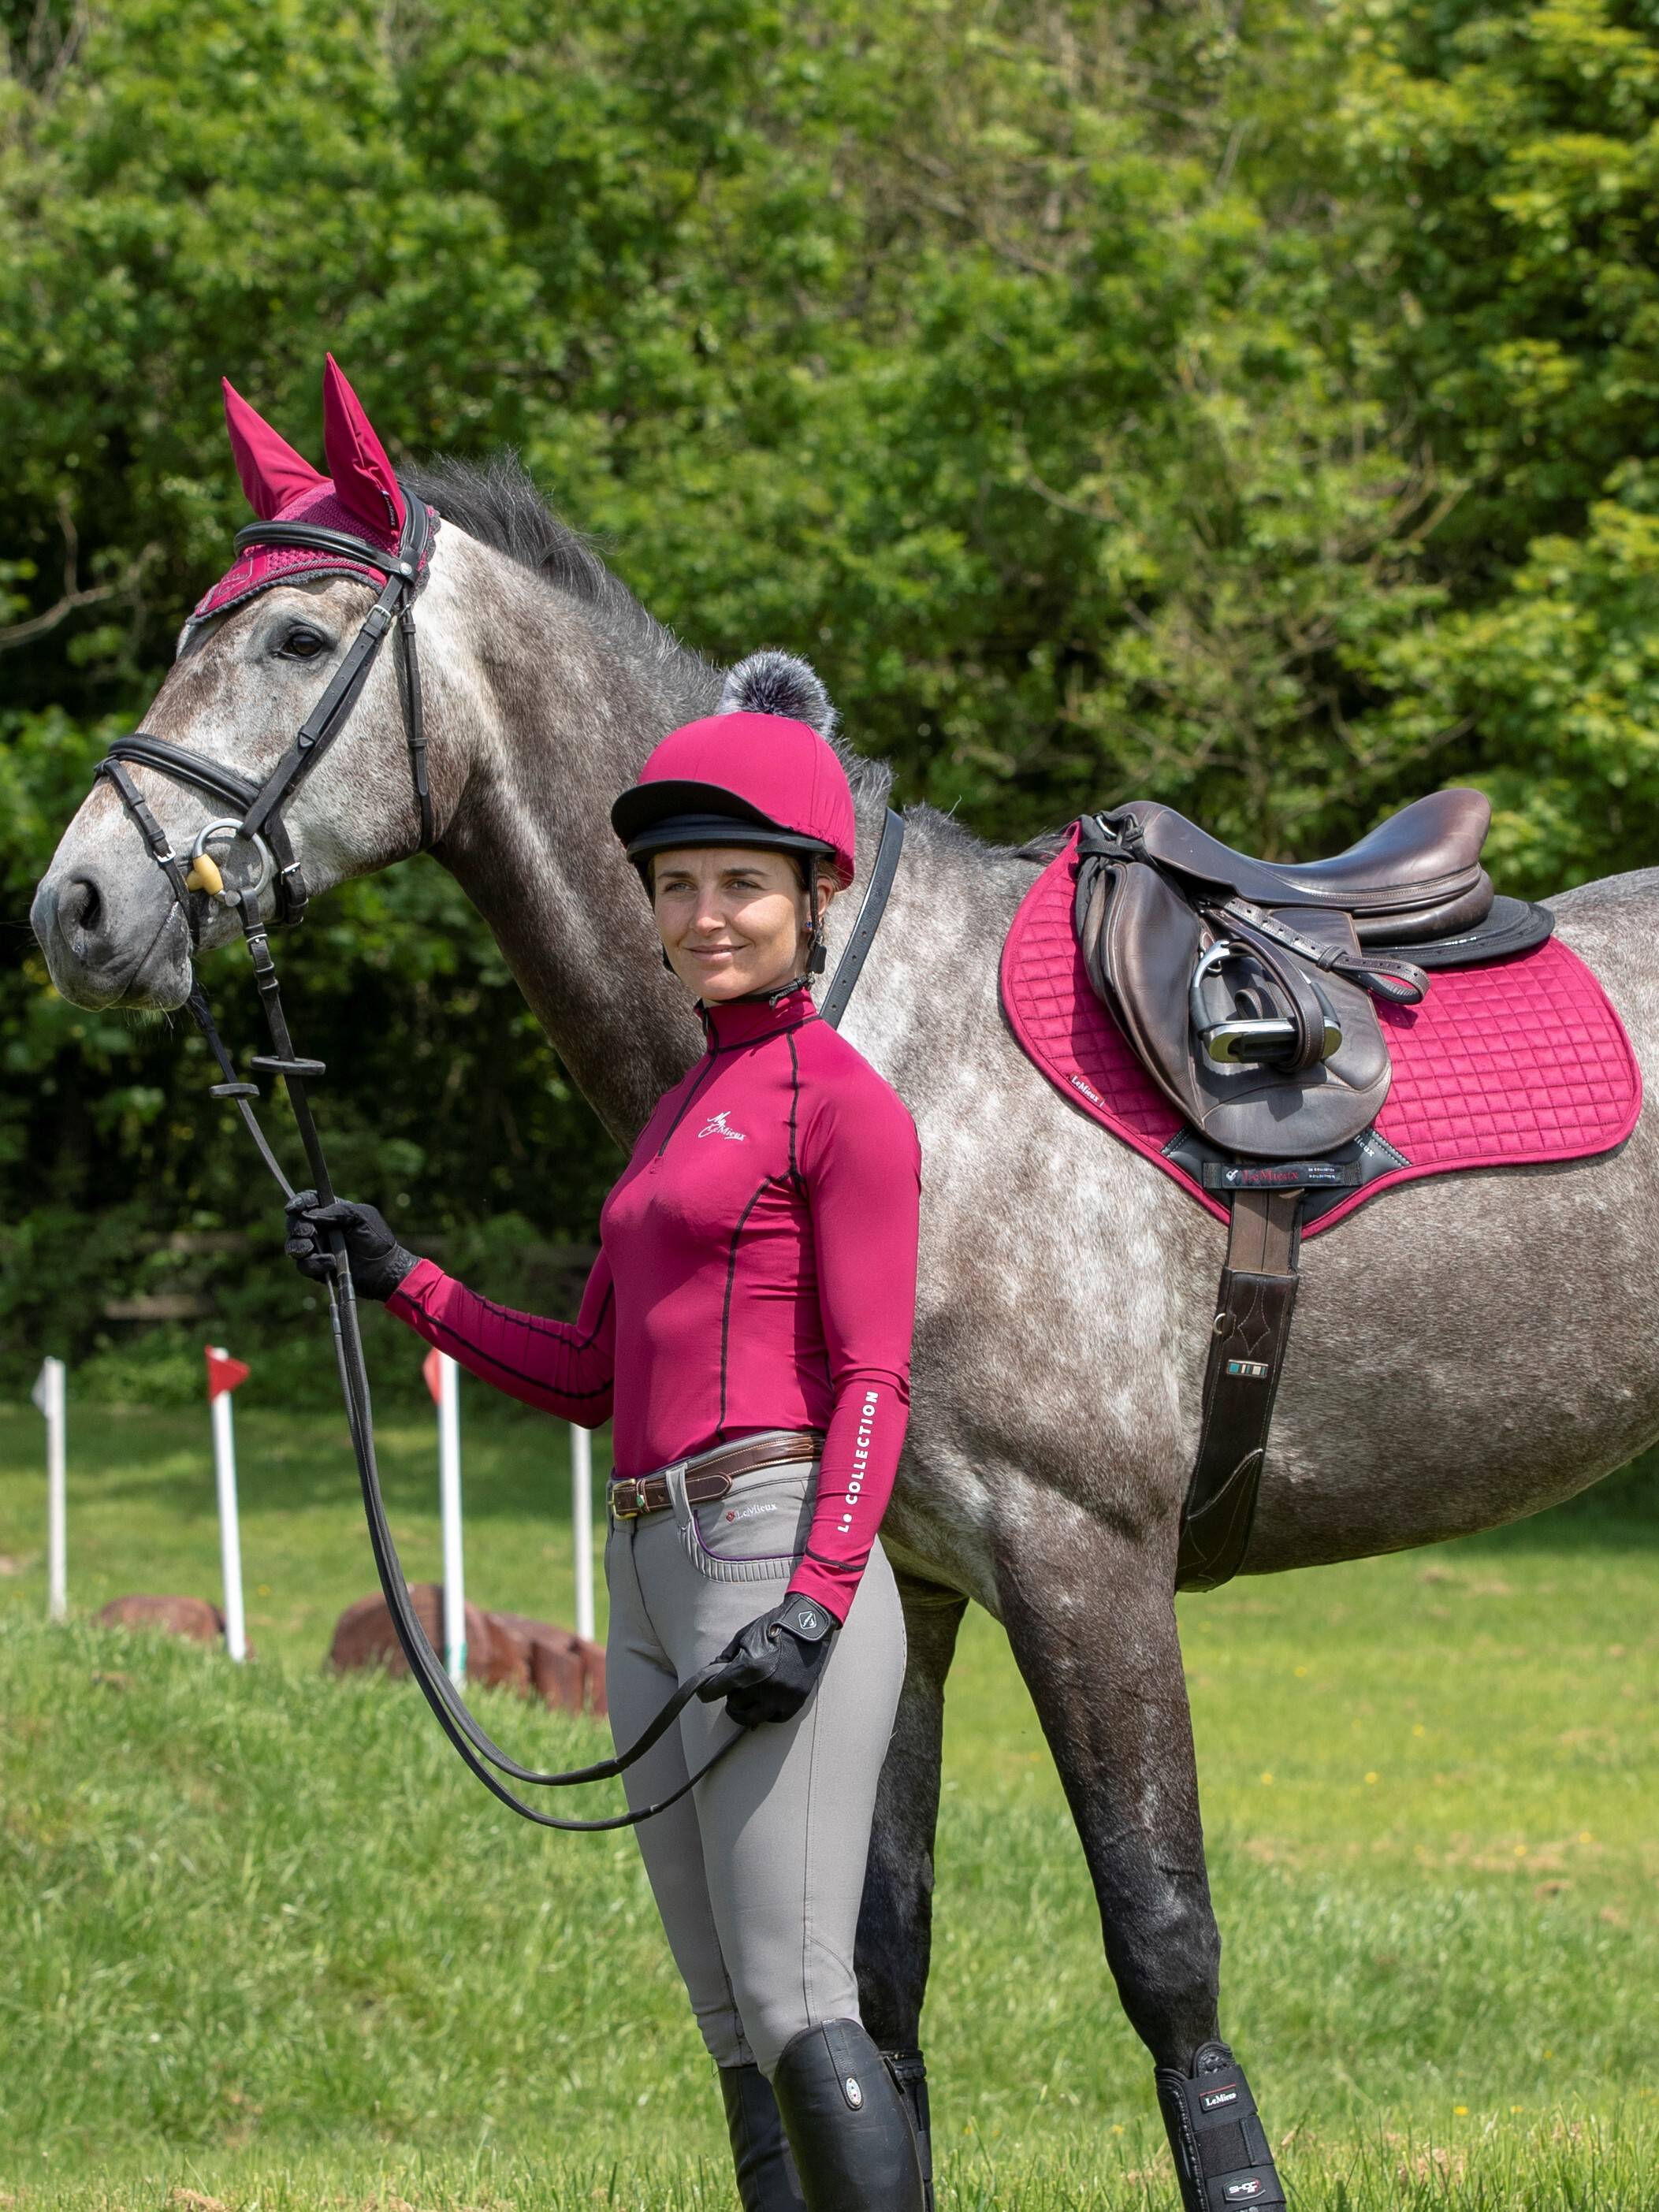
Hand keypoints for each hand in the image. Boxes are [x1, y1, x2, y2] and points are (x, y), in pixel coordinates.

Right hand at [283, 1191, 418, 1301]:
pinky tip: (331, 1262)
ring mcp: (317, 1249)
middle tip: (309, 1232)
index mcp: (331, 1211)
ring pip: (293, 1246)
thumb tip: (310, 1214)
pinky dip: (314, 1264)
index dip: (298, 1202)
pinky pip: (304, 1266)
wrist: (384, 1268)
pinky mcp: (318, 1267)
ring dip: (298, 1246)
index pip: (308, 1202)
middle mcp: (320, 1229)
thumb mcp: (362, 1217)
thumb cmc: (377, 1239)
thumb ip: (338, 1211)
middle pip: (294, 1223)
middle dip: (297, 1227)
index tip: (293, 1208)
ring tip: (310, 1248)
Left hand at [696, 1593, 835, 1726]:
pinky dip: (767, 1713)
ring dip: (745, 1711)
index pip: (714, 1692)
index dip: (706, 1692)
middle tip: (735, 1688)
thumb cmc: (774, 1626)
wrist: (809, 1623)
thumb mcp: (744, 1636)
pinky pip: (775, 1718)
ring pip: (752, 1719)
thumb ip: (726, 1657)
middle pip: (734, 1706)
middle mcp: (762, 1687)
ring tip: (747, 1700)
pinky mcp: (796, 1701)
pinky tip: (766, 1702)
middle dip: (731, 1697)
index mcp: (746, 1669)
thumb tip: (712, 1673)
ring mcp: (781, 1696)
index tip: (705, 1692)